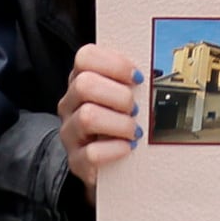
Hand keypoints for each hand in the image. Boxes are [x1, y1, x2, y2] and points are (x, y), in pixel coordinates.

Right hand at [59, 43, 143, 185]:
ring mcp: (70, 133)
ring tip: (134, 130)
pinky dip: (115, 149)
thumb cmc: (120, 124)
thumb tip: (149, 73)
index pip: (85, 57)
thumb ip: (130, 81)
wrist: (110, 163)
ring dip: (120, 123)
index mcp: (81, 80)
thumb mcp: (123, 97)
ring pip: (87, 117)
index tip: (137, 77)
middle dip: (119, 96)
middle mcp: (71, 104)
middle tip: (136, 109)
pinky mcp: (76, 161)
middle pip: (84, 85)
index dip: (115, 64)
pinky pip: (92, 153)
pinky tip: (127, 147)